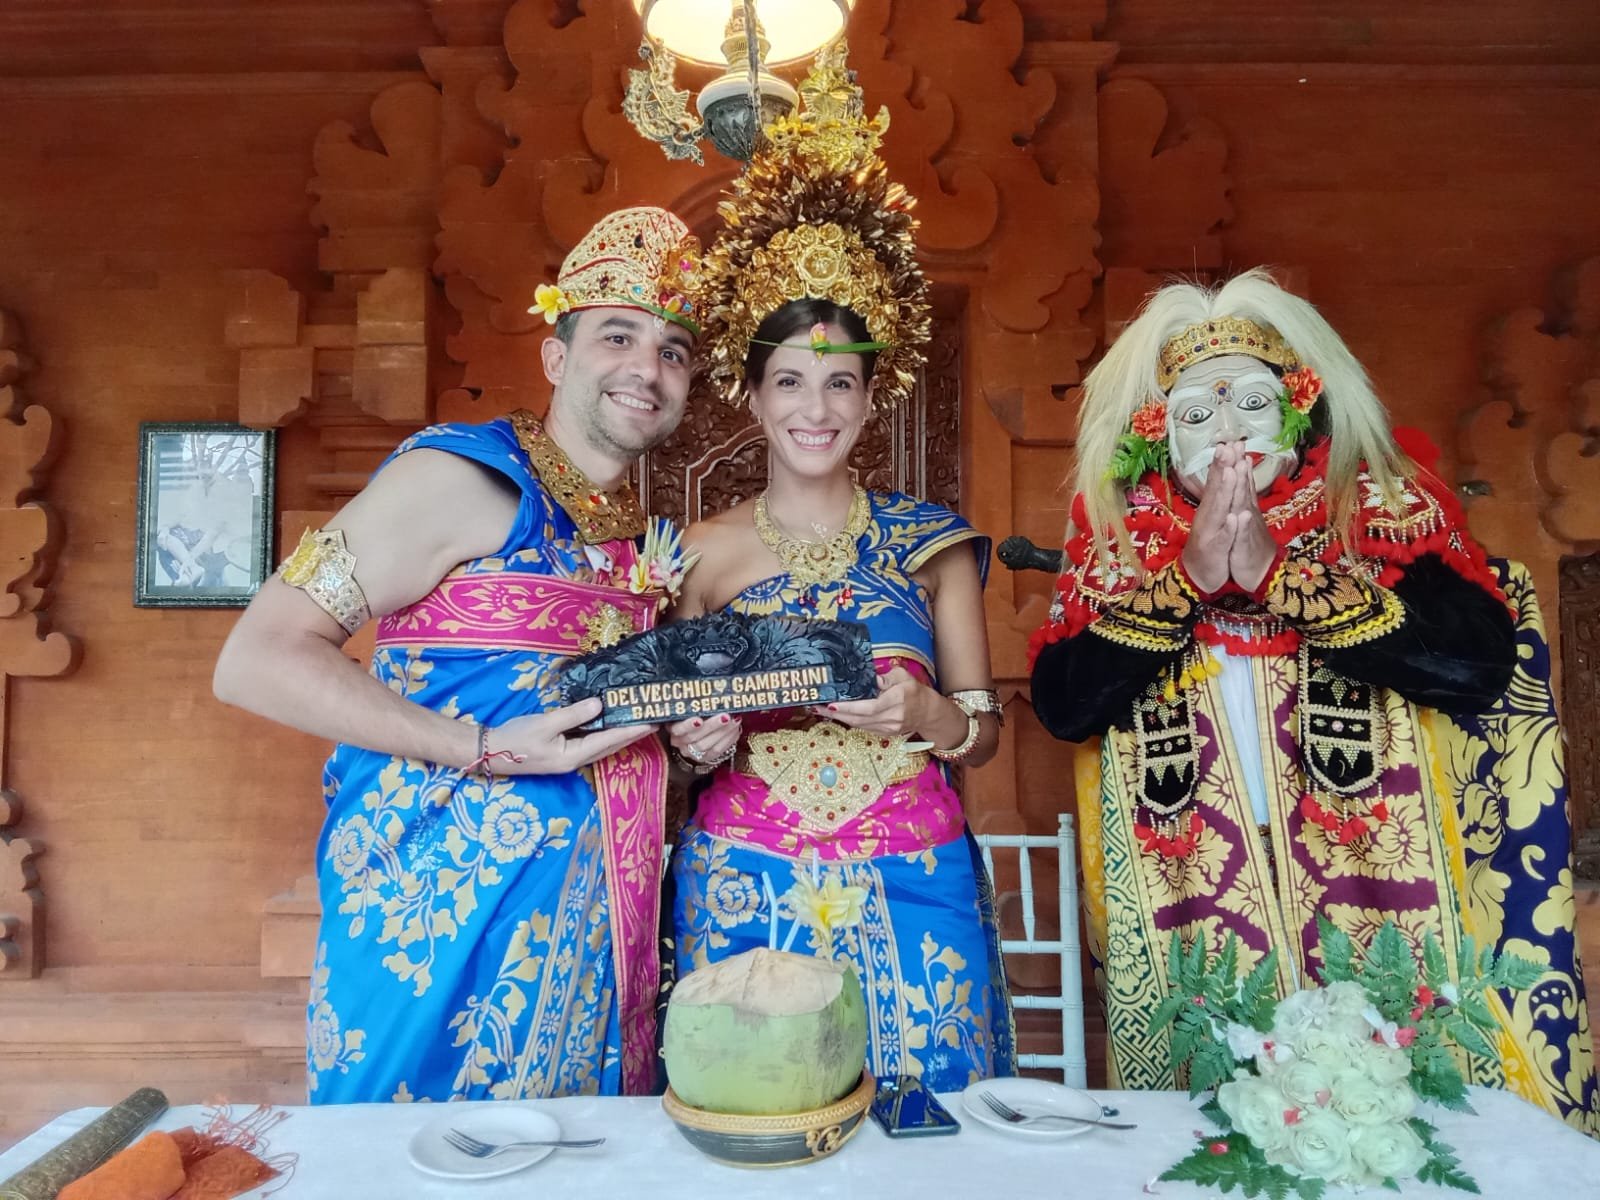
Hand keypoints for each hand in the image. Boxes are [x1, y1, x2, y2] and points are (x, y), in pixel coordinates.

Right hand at [488, 699, 655, 773]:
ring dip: (621, 736)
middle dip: (632, 735)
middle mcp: (575, 761)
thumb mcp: (544, 724)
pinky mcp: (562, 754)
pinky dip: (605, 735)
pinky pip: (591, 744)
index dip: (631, 731)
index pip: (609, 741)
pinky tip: (610, 726)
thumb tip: (600, 704)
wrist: (490, 752)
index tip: (651, 722)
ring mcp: (569, 760)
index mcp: (573, 756)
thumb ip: (573, 715)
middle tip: (654, 721)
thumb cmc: (515, 738)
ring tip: (638, 723)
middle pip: (610, 747)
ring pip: (602, 747)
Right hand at [666, 711, 741, 768]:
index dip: (688, 725)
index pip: (678, 729)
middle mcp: (681, 743)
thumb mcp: (689, 709)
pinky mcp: (707, 758)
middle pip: (695, 738)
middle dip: (712, 726)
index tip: (699, 719)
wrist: (694, 737)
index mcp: (673, 728)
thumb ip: (695, 704)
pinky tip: (736, 728)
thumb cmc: (692, 715)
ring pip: (709, 745)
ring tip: (735, 719)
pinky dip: (729, 739)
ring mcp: (693, 752)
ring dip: (724, 732)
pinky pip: (719, 750)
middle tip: (726, 716)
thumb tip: (708, 690)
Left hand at [820, 666, 938, 737]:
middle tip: (817, 706)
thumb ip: (884, 677)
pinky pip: (863, 727)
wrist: (927, 712)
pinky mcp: (884, 733)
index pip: (870, 707)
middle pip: (860, 718)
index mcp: (897, 700)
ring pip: (859, 724)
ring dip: (839, 718)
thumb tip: (867, 678)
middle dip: (836, 714)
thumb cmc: (913, 690)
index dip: (850, 708)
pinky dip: (849, 721)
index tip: (833, 704)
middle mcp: (892, 717)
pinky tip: (837, 714)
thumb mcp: (902, 676)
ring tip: (821, 710)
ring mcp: (888, 728)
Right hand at [1181, 441, 1237, 593]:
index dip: (1222, 462)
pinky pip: (1223, 539)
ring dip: (1224, 491)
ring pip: (1219, 510)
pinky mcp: (1215, 551)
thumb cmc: (1211, 544)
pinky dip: (1228, 529)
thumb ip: (1219, 495)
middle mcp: (1208, 516)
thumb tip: (1225, 471)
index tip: (1229, 442)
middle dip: (1222, 468)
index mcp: (1211, 508)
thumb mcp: (1216, 518)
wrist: (1200, 574)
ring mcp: (1211, 533)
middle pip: (1216, 489)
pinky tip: (1234, 518)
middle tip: (1227, 447)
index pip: (1217, 481)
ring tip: (1230, 472)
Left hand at [1224, 454, 1276, 592]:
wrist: (1262, 573)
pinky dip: (1241, 525)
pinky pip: (1243, 536)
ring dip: (1242, 488)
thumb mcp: (1245, 519)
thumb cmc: (1250, 545)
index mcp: (1244, 507)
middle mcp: (1247, 514)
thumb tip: (1243, 475)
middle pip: (1243, 487)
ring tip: (1239, 467)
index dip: (1235, 462)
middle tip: (1236, 443)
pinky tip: (1240, 515)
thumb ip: (1245, 497)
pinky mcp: (1246, 548)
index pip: (1240, 482)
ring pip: (1244, 506)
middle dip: (1238, 466)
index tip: (1232, 441)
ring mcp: (1248, 530)